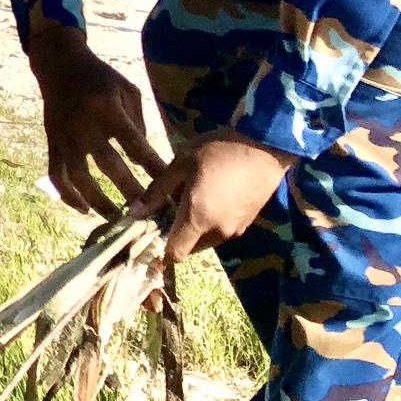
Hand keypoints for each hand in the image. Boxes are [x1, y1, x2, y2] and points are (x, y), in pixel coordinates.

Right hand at [26, 28, 170, 217]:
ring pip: (78, 176)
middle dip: (129, 190)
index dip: (152, 167)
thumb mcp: (126, 89)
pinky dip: (67, 194)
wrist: (59, 65)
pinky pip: (56, 174)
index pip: (133, 144)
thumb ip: (138, 122)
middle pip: (107, 164)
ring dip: (98, 200)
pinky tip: (83, 209)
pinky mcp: (52, 142)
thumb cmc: (100, 77)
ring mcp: (64, 136)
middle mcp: (83, 124)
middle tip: (148, 211)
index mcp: (106, 108)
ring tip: (116, 218)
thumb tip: (141, 158)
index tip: (168, 188)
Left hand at [138, 133, 296, 260]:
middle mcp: (217, 232)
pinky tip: (210, 198)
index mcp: (198, 218)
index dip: (158, 247)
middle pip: (189, 248)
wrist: (265, 148)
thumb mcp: (181, 164)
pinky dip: (210, 224)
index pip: (174, 253)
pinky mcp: (247, 225)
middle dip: (175, 234)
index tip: (150, 230)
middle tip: (169, 208)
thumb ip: (158, 191)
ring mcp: (235, 230)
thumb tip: (135, 212)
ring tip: (190, 199)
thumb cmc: (218, 150)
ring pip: (205, 240)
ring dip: (194, 229)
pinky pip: (220, 232)